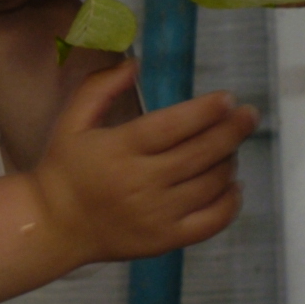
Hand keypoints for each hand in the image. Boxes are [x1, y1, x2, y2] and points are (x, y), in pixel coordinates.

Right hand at [28, 64, 257, 264]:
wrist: (55, 227)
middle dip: (232, 131)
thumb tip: (135, 64)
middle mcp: (142, 183)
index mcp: (119, 150)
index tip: (227, 99)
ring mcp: (157, 215)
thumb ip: (99, 87)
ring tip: (232, 146)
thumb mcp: (71, 121)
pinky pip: (211, 221)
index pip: (172, 126)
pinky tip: (234, 184)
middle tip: (249, 114)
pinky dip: (231, 202)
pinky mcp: (166, 240)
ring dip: (229, 161)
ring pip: (210, 184)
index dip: (205, 111)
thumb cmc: (65, 169)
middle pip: (200, 154)